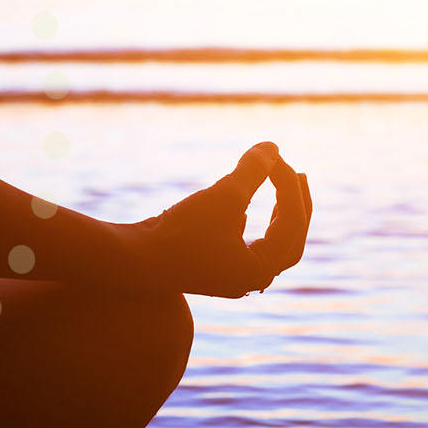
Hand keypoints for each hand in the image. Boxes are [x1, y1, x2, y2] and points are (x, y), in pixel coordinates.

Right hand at [137, 142, 312, 297]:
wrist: (129, 260)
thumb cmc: (179, 232)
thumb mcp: (223, 196)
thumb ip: (252, 171)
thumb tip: (273, 147)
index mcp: (259, 270)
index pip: (290, 222)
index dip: (288, 186)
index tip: (276, 156)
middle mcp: (248, 280)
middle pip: (288, 240)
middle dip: (296, 205)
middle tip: (298, 174)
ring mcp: (228, 276)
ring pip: (267, 244)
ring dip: (277, 214)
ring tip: (281, 185)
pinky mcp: (208, 267)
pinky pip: (241, 247)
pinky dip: (249, 226)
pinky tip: (241, 213)